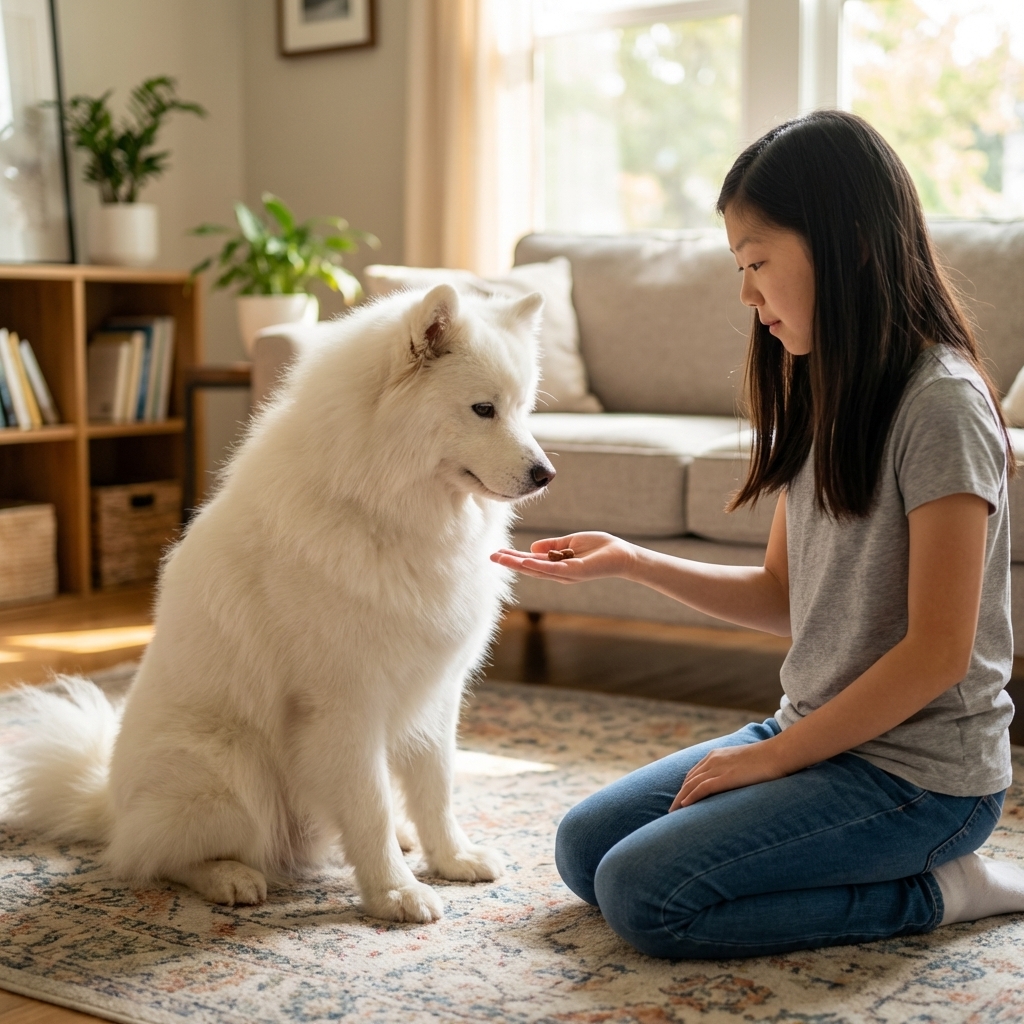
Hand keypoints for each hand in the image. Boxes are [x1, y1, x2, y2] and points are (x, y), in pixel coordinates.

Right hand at [490, 532, 635, 584]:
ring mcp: (565, 573)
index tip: (498, 553)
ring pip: (537, 569)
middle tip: (491, 557)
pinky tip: (524, 562)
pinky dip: (538, 566)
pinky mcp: (575, 572)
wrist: (621, 555)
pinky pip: (552, 569)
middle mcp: (558, 572)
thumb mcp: (571, 542)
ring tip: (500, 558)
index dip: (514, 557)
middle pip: (529, 567)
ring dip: (518, 564)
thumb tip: (533, 547)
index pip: (531, 561)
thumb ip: (553, 545)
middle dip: (510, 562)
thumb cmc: (600, 548)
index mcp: (556, 564)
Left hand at [670, 739, 789, 810]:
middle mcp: (713, 760)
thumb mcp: (744, 763)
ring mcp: (718, 768)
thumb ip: (734, 770)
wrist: (778, 754)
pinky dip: (690, 797)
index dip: (685, 788)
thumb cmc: (766, 760)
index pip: (694, 773)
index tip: (680, 800)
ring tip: (672, 813)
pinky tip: (684, 807)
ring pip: (691, 785)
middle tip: (671, 810)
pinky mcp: (725, 777)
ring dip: (680, 800)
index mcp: (716, 755)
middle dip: (679, 795)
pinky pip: (702, 788)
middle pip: (689, 780)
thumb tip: (734, 782)